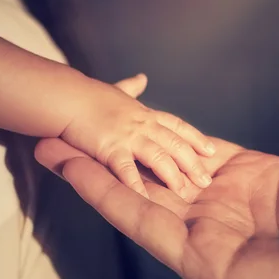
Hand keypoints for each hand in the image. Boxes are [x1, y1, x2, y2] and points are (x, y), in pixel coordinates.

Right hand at [61, 73, 215, 197]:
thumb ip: (131, 88)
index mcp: (144, 114)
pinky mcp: (110, 148)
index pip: (177, 126)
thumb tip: (142, 78)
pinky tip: (146, 200)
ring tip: (185, 191)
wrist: (67, 96)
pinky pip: (126, 170)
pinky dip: (136, 185)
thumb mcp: (116, 90)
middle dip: (192, 162)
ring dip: (172, 174)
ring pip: (158, 156)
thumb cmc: (88, 95)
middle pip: (174, 143)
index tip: (210, 150)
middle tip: (206, 180)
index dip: (195, 138)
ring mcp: (127, 136)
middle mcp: (142, 124)